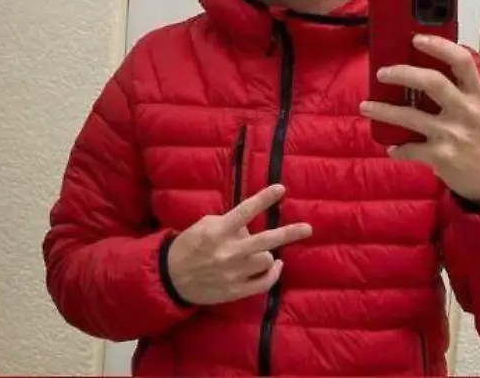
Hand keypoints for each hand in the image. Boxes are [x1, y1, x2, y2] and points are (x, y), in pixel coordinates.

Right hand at [166, 184, 311, 305]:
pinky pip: (264, 282)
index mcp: (218, 231)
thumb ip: (229, 223)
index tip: (281, 189)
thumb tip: (251, 226)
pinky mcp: (235, 290)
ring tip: (264, 252)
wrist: (171, 278)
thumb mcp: (205, 226)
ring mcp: (233, 272)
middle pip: (266, 240)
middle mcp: (228, 251)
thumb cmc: (189, 246)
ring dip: (268, 254)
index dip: (264, 199)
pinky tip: (276, 266)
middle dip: (290, 233)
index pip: (245, 211)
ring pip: (267, 259)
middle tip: (308, 229)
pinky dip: (273, 273)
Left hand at [360, 35, 479, 204]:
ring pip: (411, 116)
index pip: (462, 61)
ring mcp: (453, 134)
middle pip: (432, 82)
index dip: (439, 46)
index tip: (416, 38)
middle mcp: (466, 111)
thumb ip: (457, 90)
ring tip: (366, 106)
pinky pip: (410, 148)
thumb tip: (418, 70)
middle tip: (382, 73)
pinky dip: (398, 149)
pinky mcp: (442, 156)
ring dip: (384, 110)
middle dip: (402, 73)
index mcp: (476, 95)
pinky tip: (392, 148)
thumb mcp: (478, 109)